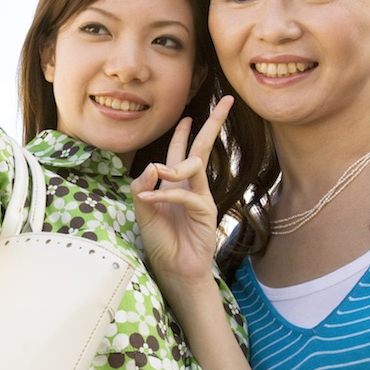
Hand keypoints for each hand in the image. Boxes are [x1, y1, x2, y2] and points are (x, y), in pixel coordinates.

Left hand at [130, 95, 232, 292]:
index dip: (183, 132)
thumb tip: (152, 165)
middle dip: (213, 122)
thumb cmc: (160, 240)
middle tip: (226, 100)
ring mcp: (201, 197)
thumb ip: (142, 186)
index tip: (187, 115)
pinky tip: (149, 198)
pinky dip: (165, 194)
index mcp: (176, 183)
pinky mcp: (206, 212)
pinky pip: (186, 195)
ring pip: (194, 165)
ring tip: (158, 173)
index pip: (182, 150)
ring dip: (173, 167)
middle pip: (203, 147)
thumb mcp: (142, 209)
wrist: (174, 270)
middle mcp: (191, 186)